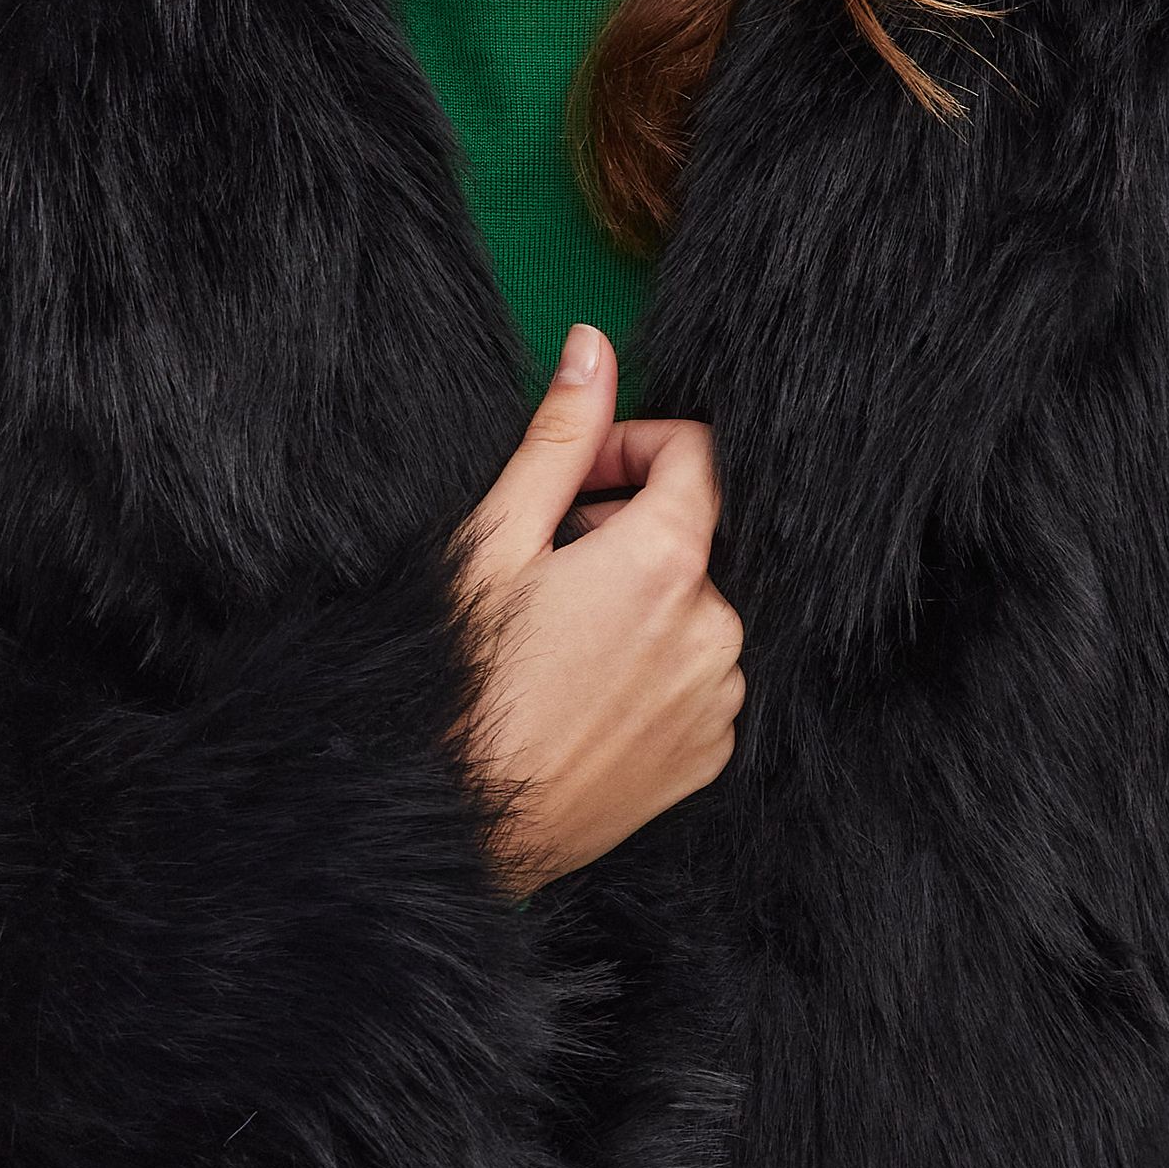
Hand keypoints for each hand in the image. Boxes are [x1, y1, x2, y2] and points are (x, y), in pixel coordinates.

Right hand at [455, 324, 744, 894]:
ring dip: (639, 601)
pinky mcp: (709, 755)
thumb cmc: (459, 683)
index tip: (578, 478)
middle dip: (624, 528)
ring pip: (693, 609)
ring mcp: (718, 698)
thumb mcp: (493, 544)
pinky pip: (696, 680)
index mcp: (667, 562)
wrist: (451, 820)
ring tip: (557, 637)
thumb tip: (593, 347)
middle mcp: (714, 629)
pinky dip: (652, 667)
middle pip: (691, 536)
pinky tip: (582, 690)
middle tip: (544, 565)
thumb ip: (559, 439)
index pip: (697, 454)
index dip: (632, 447)